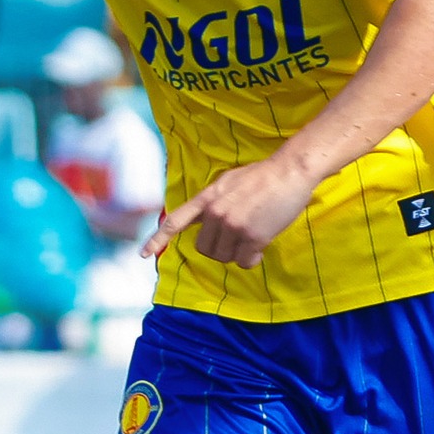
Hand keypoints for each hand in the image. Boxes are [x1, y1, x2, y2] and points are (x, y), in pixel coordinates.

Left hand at [142, 155, 318, 268]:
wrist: (289, 171)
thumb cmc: (264, 176)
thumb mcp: (229, 182)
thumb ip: (215, 201)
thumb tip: (208, 221)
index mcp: (207, 198)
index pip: (176, 221)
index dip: (157, 239)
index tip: (144, 255)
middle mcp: (215, 213)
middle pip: (204, 249)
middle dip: (219, 249)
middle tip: (238, 238)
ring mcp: (232, 225)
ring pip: (224, 257)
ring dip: (238, 254)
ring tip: (253, 236)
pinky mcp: (251, 236)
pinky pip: (244, 262)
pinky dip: (252, 258)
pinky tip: (261, 245)